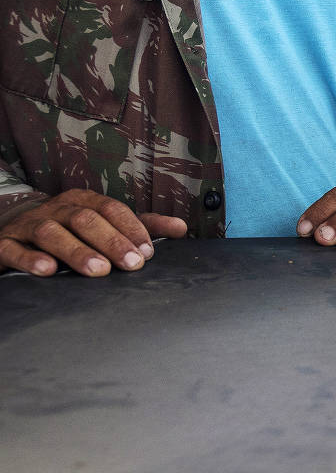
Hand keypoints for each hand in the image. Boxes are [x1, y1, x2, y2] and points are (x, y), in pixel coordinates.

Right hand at [0, 190, 184, 276]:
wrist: (13, 234)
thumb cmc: (68, 232)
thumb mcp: (104, 226)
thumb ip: (141, 227)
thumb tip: (181, 228)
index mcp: (81, 201)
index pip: (110, 209)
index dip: (130, 229)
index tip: (148, 252)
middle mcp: (55, 209)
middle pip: (84, 219)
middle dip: (111, 242)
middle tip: (131, 265)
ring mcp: (28, 226)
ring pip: (50, 232)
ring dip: (76, 251)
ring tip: (98, 270)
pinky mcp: (4, 245)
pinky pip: (13, 249)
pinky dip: (29, 258)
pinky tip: (47, 271)